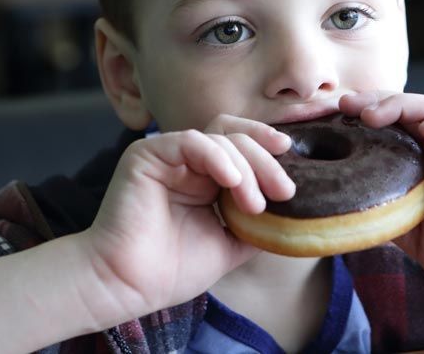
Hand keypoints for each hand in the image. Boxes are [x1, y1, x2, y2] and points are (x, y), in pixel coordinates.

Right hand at [77, 115, 294, 323]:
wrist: (129, 287)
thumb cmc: (171, 270)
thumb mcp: (231, 245)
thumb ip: (258, 225)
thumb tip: (294, 216)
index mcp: (205, 177)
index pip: (243, 146)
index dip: (269, 150)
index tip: (293, 166)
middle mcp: (187, 161)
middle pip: (236, 136)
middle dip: (266, 161)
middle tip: (284, 190)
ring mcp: (167, 155)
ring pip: (219, 138)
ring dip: (246, 168)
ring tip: (254, 204)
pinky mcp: (146, 155)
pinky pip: (191, 141)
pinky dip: (217, 157)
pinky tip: (232, 181)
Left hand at [340, 92, 423, 302]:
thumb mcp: (409, 237)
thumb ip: (382, 217)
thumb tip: (335, 211)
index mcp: (418, 169)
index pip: (387, 128)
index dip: (359, 118)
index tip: (328, 120)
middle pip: (404, 110)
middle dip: (373, 101)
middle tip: (343, 106)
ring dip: (401, 103)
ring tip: (373, 114)